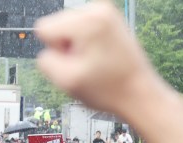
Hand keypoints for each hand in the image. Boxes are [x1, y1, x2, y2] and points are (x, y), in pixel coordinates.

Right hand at [36, 1, 158, 116]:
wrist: (138, 92)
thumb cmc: (109, 89)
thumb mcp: (66, 81)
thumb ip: (45, 61)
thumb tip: (47, 50)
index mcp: (88, 22)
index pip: (44, 28)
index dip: (54, 50)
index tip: (74, 61)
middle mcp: (98, 9)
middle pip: (56, 25)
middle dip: (65, 47)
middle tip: (86, 64)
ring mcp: (105, 12)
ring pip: (67, 27)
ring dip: (75, 46)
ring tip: (94, 61)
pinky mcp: (109, 18)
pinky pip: (80, 29)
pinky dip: (85, 43)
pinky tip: (99, 56)